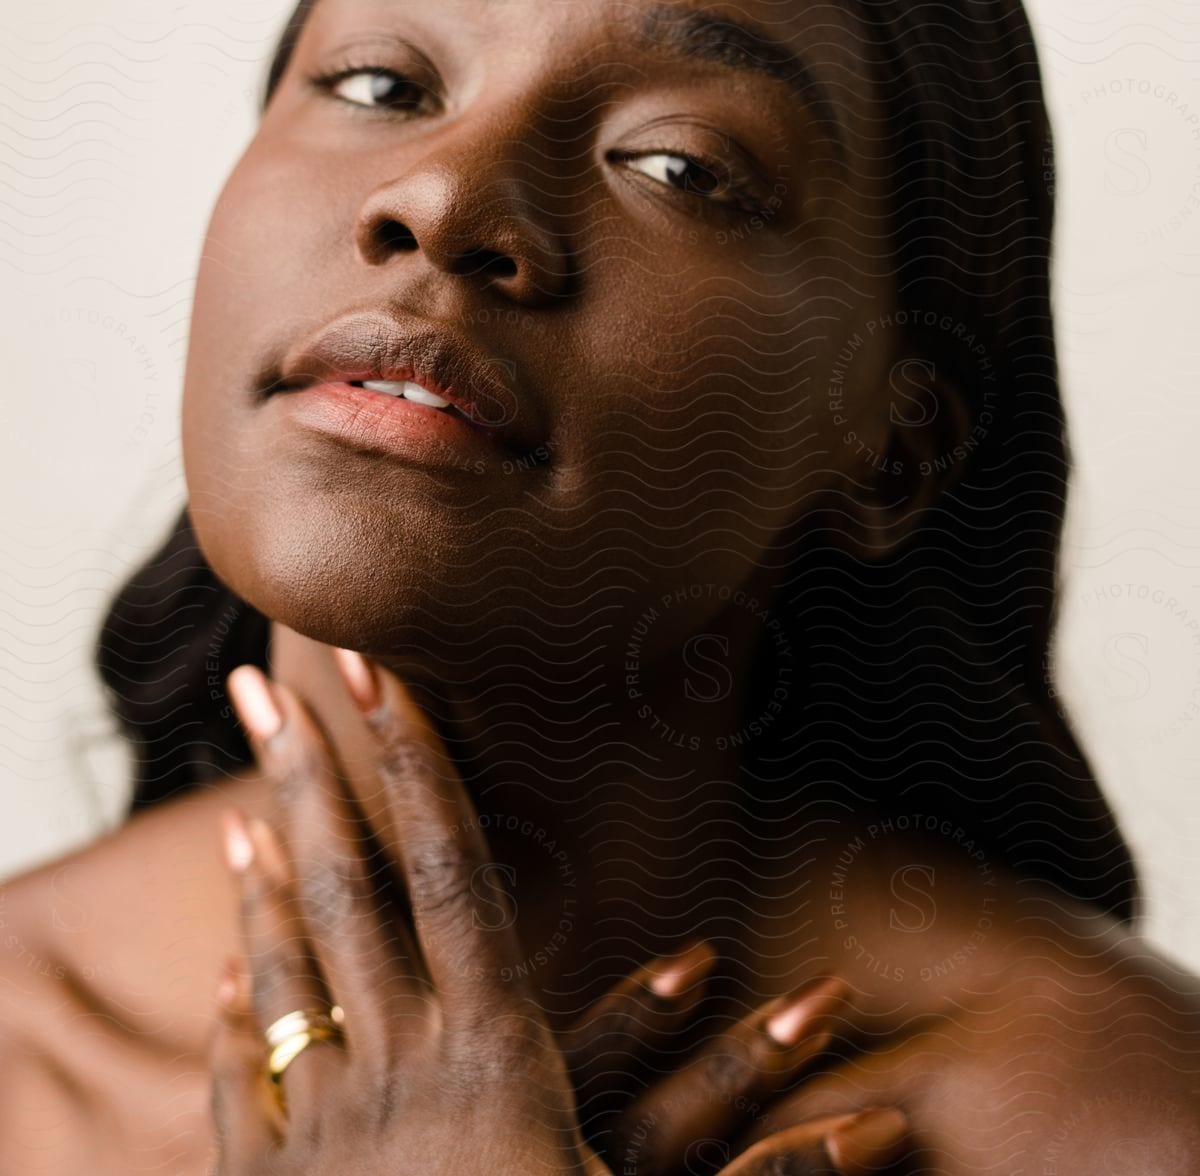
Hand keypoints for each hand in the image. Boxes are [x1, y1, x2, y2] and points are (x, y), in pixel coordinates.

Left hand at [206, 646, 909, 1173]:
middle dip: (309, 781)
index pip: (457, 873)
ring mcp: (326, 1137)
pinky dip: (235, 1023)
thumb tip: (893, 1129)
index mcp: (497, 1062)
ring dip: (264, 886)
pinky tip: (221, 985)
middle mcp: (398, 1075)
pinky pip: (245, 1090)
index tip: (380, 672)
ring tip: (239, 814)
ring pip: (285, 980)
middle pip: (350, 894)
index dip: (419, 762)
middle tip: (265, 688)